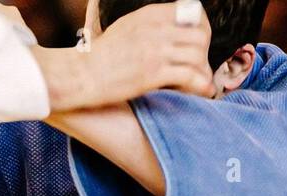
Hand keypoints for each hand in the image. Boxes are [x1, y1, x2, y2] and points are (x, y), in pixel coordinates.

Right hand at [90, 2, 213, 100]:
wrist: (81, 76)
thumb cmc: (101, 56)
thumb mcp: (127, 26)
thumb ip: (151, 24)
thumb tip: (172, 29)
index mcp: (150, 14)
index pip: (194, 12)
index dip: (202, 29)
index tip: (198, 45)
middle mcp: (156, 29)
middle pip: (200, 34)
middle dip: (205, 52)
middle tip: (200, 67)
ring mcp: (155, 51)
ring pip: (198, 55)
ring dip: (203, 70)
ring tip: (201, 82)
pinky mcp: (153, 74)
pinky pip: (189, 76)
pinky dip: (200, 85)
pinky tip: (201, 92)